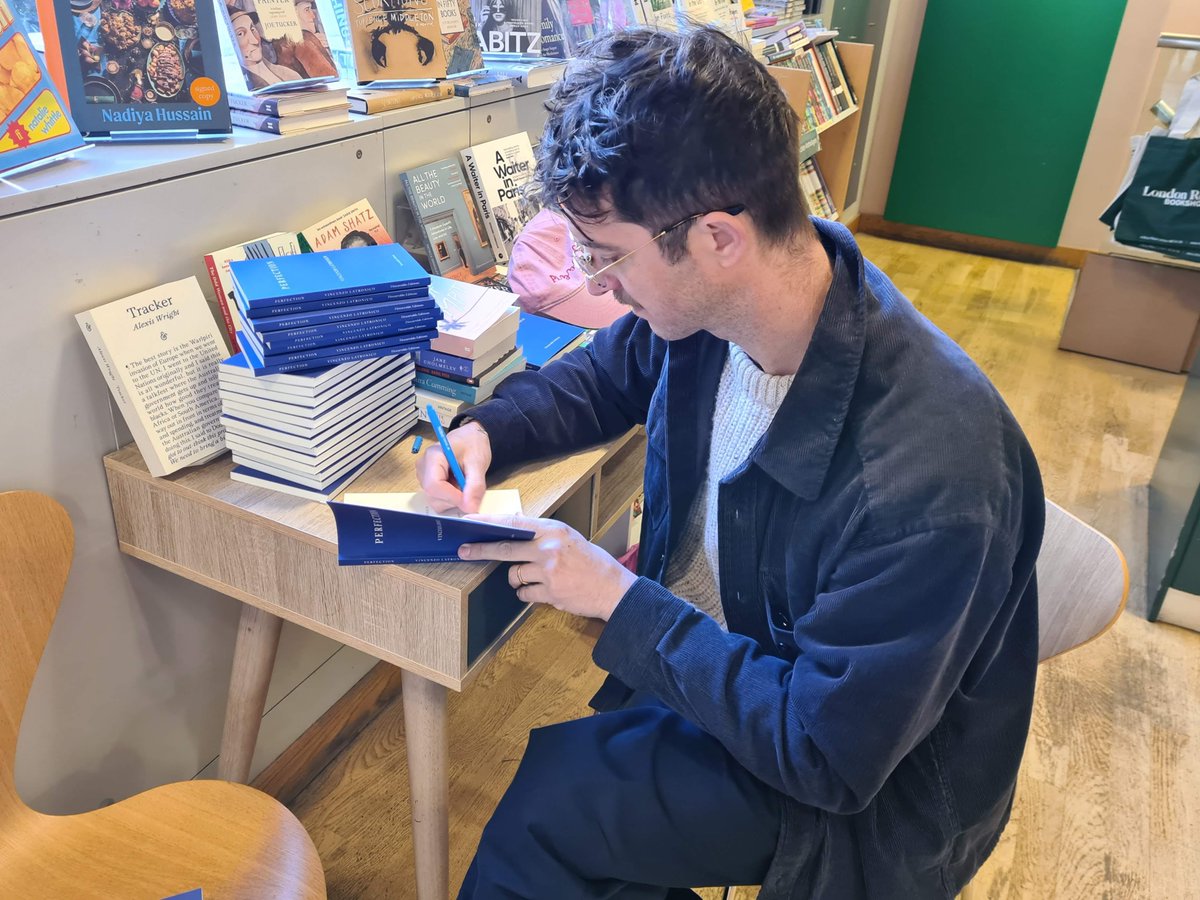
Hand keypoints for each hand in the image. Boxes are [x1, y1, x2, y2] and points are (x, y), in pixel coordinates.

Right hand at [415, 421, 491, 512]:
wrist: (470, 438)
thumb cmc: (472, 444)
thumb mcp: (478, 463)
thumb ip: (475, 486)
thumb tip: (470, 507)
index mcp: (433, 457)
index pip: (434, 485)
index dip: (452, 497)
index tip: (468, 501)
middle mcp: (424, 467)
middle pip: (433, 496)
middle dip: (454, 499)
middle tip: (470, 489)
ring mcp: (424, 476)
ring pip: (435, 501)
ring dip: (454, 499)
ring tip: (464, 483)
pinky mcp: (428, 482)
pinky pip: (438, 499)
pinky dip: (451, 498)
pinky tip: (459, 485)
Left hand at [459, 515, 636, 620]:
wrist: (612, 588)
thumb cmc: (590, 562)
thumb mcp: (568, 539)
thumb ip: (542, 536)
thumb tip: (512, 532)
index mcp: (553, 531)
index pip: (514, 523)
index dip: (489, 523)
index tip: (470, 522)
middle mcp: (549, 548)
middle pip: (505, 550)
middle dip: (480, 550)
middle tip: (463, 551)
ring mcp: (548, 572)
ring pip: (514, 575)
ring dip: (517, 579)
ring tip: (537, 578)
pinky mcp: (549, 592)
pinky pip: (524, 593)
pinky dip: (528, 593)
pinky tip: (544, 590)